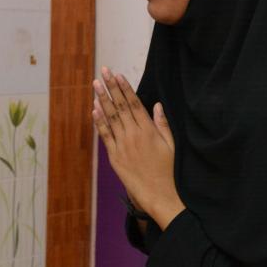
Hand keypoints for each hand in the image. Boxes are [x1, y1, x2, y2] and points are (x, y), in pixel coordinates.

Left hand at [92, 66, 184, 228]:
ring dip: (102, 100)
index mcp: (148, 130)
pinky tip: (94, 109)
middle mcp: (133, 135)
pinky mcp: (115, 157)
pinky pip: (105, 136)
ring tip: (95, 85)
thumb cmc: (170, 170)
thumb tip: (157, 105)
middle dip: (111, 88)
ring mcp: (122, 146)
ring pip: (110, 118)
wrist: (160, 195)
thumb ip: (162, 124)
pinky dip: (99, 122)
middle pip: (120, 106)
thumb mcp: (171, 145)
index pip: (134, 103)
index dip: (125, 88)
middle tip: (103, 72)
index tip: (118, 75)